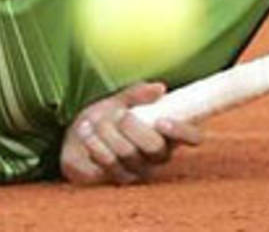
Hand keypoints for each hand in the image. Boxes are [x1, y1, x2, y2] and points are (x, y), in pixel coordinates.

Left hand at [60, 82, 201, 185]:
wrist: (76, 136)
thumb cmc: (106, 117)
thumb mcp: (120, 101)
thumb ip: (137, 94)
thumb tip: (160, 88)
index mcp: (167, 133)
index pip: (192, 137)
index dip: (183, 131)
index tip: (162, 121)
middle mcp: (157, 156)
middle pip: (156, 149)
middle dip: (134, 128)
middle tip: (120, 115)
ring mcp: (138, 170)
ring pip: (128, 153)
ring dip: (108, 131)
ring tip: (97, 120)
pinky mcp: (116, 179)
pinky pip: (108, 162)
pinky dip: (94, 142)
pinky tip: (86, 130)